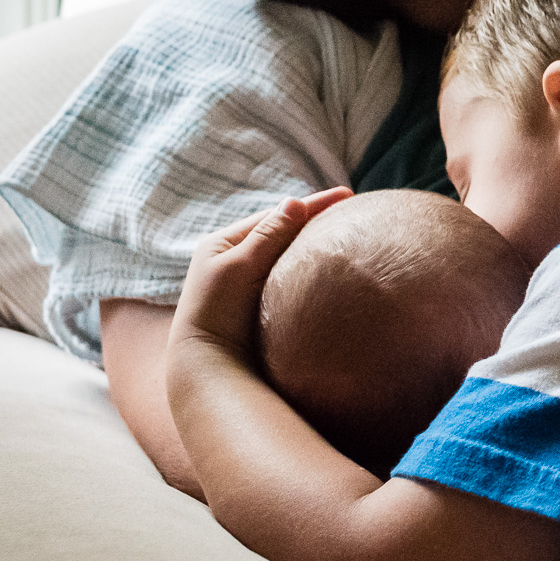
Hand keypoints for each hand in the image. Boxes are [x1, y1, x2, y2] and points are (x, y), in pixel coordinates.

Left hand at [169, 188, 351, 367]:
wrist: (208, 366)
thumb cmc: (217, 313)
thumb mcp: (240, 266)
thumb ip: (269, 235)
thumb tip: (295, 201)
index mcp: (223, 242)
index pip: (276, 216)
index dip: (312, 205)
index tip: (346, 194)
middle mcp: (234, 259)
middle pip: (282, 232)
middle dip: (314, 220)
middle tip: (351, 209)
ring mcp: (247, 283)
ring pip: (287, 255)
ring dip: (312, 244)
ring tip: (344, 233)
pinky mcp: (261, 306)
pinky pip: (289, 277)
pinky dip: (308, 269)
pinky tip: (328, 269)